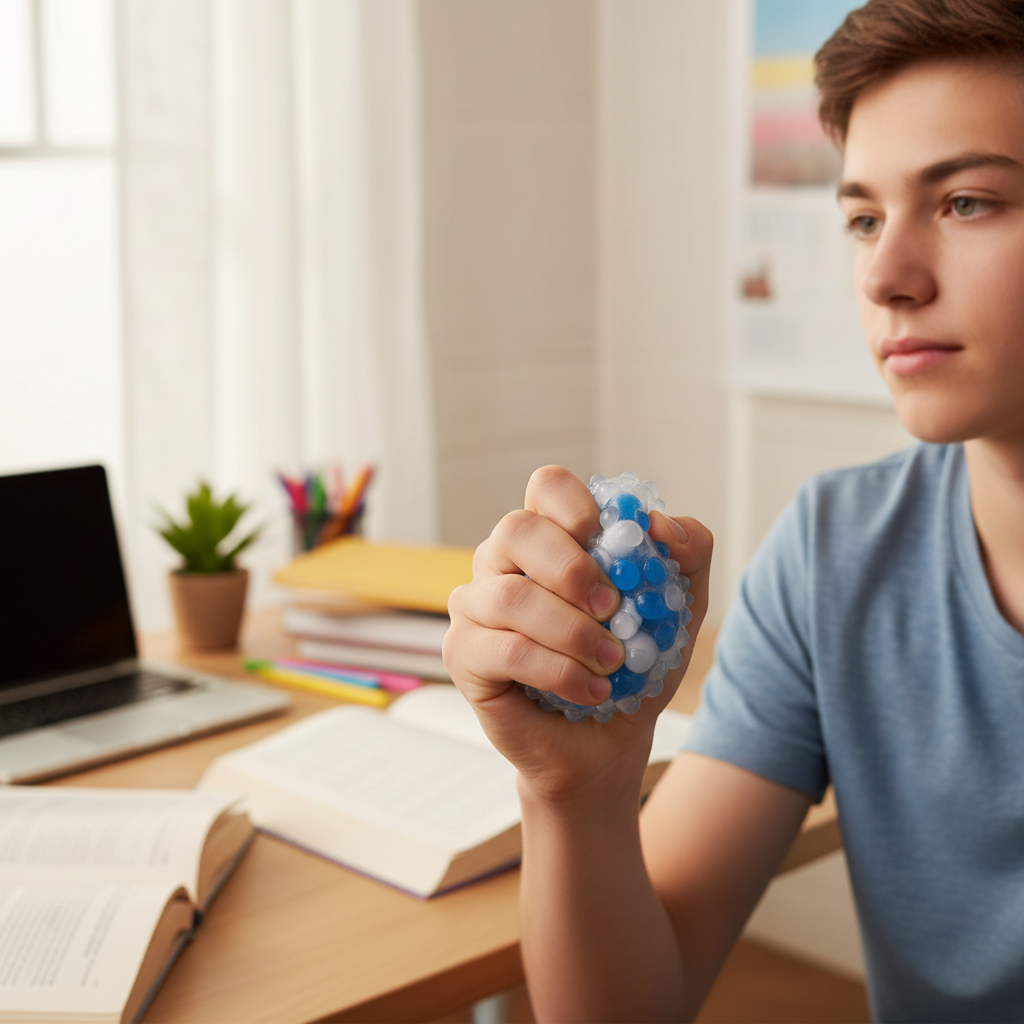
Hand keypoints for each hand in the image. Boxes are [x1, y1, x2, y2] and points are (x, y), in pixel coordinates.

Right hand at [443, 465, 712, 802]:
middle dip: (573, 569)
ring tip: (611, 663)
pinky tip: (590, 691)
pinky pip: (505, 650)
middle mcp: (502, 562)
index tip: (606, 542)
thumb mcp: (681, 607)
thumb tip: (659, 525)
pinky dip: (558, 671)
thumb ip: (688, 552)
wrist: (608, 743)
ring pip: (510, 596)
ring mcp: (474, 605)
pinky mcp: (463, 654)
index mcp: (550, 538)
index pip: (547, 486)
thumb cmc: (635, 665)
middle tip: (613, 609)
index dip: (576, 506)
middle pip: (516, 530)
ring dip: (573, 633)